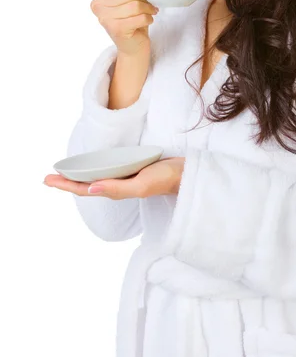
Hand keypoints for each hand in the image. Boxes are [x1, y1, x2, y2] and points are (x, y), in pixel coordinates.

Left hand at [43, 157, 184, 199]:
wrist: (186, 174)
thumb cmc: (166, 179)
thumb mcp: (142, 184)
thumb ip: (118, 189)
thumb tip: (91, 187)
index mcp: (117, 189)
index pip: (85, 189)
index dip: (66, 185)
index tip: (48, 179)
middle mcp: (118, 185)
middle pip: (86, 185)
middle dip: (66, 182)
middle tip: (48, 177)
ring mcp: (125, 178)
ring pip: (96, 179)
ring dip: (78, 177)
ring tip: (64, 173)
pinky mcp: (132, 170)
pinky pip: (107, 172)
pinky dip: (94, 169)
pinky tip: (92, 166)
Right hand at [90, 0, 158, 56]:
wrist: (131, 44)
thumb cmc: (131, 16)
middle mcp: (96, 2)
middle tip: (150, 2)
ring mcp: (103, 17)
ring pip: (135, 6)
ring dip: (148, 9)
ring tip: (151, 11)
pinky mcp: (113, 29)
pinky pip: (138, 18)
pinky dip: (148, 19)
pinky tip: (147, 20)